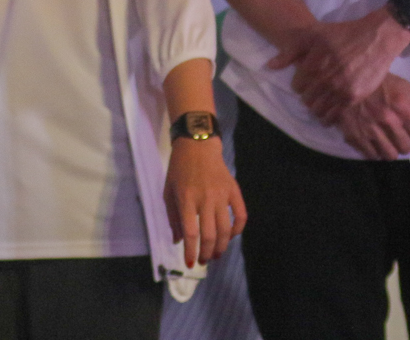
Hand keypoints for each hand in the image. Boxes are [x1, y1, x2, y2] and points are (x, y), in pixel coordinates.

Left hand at [163, 136, 245, 267]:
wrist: (197, 144)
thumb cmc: (179, 169)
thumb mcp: (168, 193)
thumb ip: (173, 218)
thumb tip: (179, 241)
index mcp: (186, 199)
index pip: (191, 233)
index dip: (191, 251)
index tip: (190, 263)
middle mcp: (205, 198)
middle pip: (210, 234)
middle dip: (207, 253)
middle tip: (204, 261)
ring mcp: (222, 194)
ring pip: (226, 228)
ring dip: (222, 246)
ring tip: (217, 254)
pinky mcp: (233, 189)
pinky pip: (241, 214)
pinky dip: (238, 228)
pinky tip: (231, 235)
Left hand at [269, 9, 409, 124]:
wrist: (376, 38)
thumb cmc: (344, 33)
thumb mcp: (315, 34)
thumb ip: (291, 50)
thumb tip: (270, 66)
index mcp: (313, 63)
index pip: (297, 86)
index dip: (300, 83)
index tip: (308, 80)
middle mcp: (325, 79)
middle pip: (307, 100)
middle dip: (308, 96)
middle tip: (316, 91)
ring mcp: (340, 89)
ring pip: (318, 110)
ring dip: (317, 108)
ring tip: (322, 101)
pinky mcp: (353, 97)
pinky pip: (334, 116)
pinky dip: (328, 117)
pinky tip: (330, 111)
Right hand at [337, 76, 409, 160]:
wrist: (347, 81)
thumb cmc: (380, 83)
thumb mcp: (404, 90)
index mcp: (402, 108)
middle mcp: (388, 121)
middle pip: (406, 148)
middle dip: (407, 143)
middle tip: (402, 137)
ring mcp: (371, 130)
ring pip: (390, 155)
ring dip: (392, 150)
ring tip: (389, 141)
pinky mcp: (355, 137)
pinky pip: (372, 156)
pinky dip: (376, 152)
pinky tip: (376, 142)